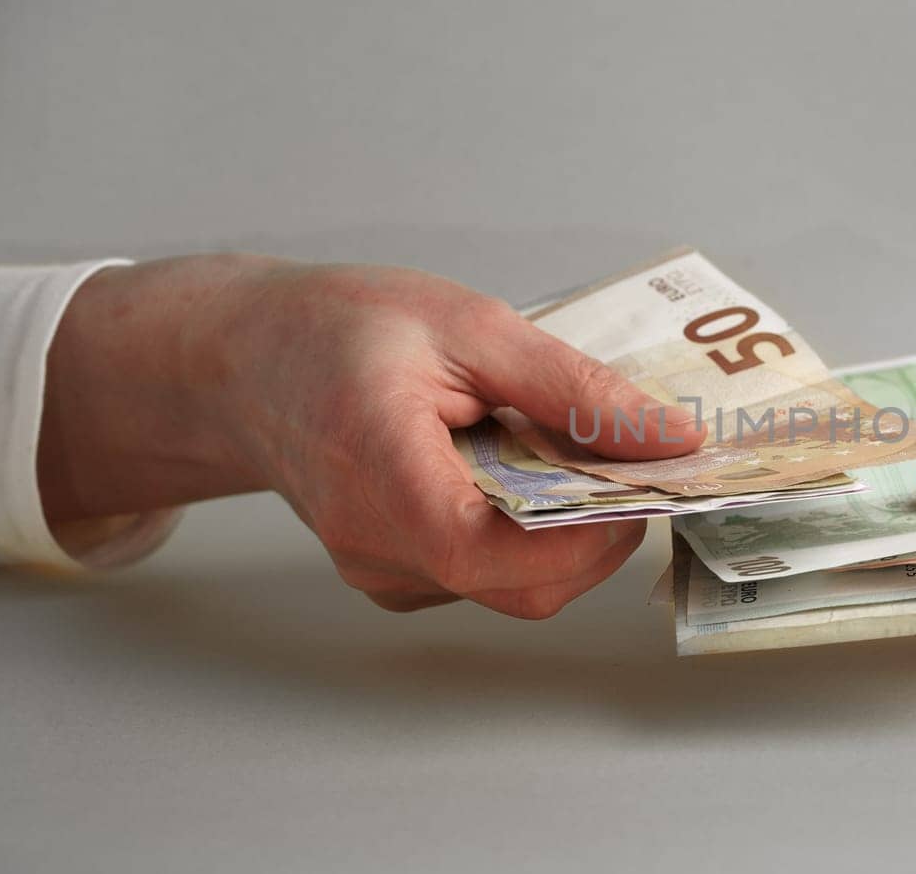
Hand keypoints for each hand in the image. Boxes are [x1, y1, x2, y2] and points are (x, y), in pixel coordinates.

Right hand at [39, 254, 703, 616]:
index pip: (499, 555)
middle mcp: (377, 547)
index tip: (650, 481)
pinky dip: (528, 531)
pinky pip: (485, 572)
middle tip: (635, 461)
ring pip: (512, 585)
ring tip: (568, 448)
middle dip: (599, 535)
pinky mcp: (395, 572)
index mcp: (385, 479)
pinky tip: (521, 466)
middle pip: (523, 587)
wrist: (243, 360)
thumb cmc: (338, 331)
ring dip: (567, 530)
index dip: (590, 534)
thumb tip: (673, 439)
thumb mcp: (471, 327)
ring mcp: (382, 571)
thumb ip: (574, 389)